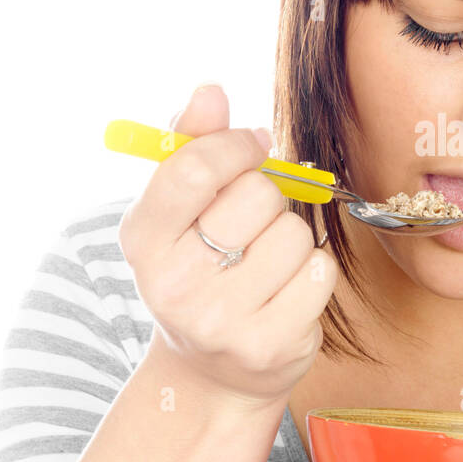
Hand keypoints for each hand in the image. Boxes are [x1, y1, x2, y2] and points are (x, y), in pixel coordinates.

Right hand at [118, 82, 337, 406]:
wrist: (211, 371)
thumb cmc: (200, 269)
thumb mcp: (179, 211)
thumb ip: (191, 144)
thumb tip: (210, 90)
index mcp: (141, 240)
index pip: (193, 168)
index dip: (236, 146)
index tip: (253, 147)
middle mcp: (171, 285)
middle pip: (256, 196)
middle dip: (269, 197)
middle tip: (255, 222)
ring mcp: (219, 321)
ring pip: (295, 234)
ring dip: (293, 240)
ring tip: (268, 265)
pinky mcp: (268, 346)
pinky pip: (321, 273)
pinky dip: (315, 274)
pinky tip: (289, 291)